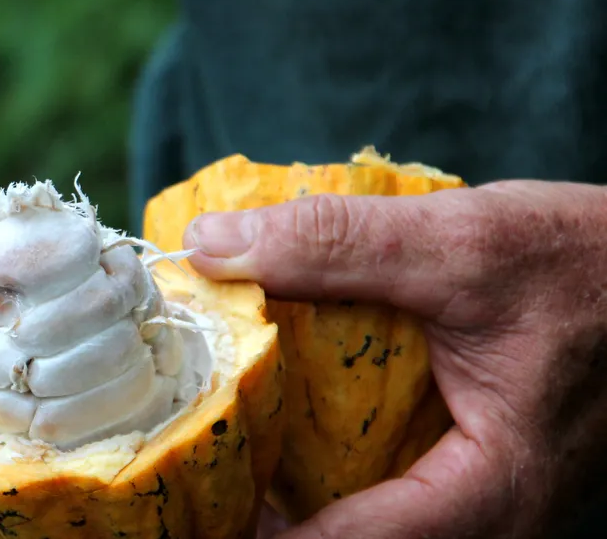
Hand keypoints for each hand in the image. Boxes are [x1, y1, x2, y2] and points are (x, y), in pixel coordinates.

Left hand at [183, 181, 606, 537]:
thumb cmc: (586, 263)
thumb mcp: (459, 242)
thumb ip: (334, 244)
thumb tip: (211, 244)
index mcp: (493, 490)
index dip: (260, 534)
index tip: (189, 511)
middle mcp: (489, 515)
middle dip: (266, 520)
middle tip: (187, 479)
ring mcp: (481, 498)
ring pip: (368, 523)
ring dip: (290, 497)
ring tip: (212, 456)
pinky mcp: (469, 468)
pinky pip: (386, 489)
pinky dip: (324, 466)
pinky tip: (271, 424)